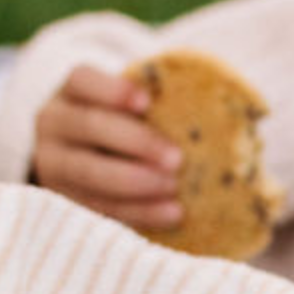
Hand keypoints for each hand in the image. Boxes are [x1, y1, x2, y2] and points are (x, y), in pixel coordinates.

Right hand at [30, 64, 185, 231]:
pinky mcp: (64, 201)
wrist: (88, 159)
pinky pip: (100, 208)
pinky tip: (172, 214)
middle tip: (177, 158)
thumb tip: (241, 107)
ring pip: (89, 173)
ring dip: (137, 183)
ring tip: (175, 188)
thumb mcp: (134, 107)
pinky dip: (138, 213)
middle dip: (136, 142)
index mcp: (72, 91)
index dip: (113, 90)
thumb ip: (164, 103)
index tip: (147, 101)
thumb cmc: (128, 126)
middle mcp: (53, 123)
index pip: (83, 80)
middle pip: (89, 126)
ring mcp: (52, 164)